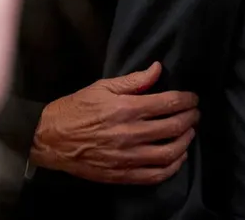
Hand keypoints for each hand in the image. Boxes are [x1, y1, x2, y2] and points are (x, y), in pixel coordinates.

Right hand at [29, 62, 198, 184]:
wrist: (49, 139)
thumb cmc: (76, 109)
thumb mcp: (103, 87)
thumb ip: (134, 80)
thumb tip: (158, 68)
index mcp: (125, 108)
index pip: (168, 103)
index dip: (186, 100)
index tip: (193, 98)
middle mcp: (129, 134)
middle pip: (173, 127)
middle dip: (190, 118)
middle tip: (195, 113)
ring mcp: (126, 157)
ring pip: (169, 153)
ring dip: (185, 142)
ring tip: (189, 132)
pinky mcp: (121, 175)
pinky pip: (155, 175)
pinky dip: (172, 167)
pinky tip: (177, 157)